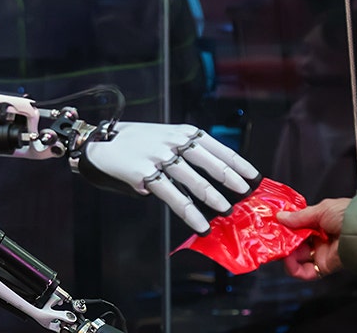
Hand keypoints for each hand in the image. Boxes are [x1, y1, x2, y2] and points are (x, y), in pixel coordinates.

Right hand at [80, 122, 259, 232]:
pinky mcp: (146, 174)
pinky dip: (190, 212)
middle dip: (231, 180)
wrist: (102, 144)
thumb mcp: (166, 136)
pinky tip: (200, 223)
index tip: (254, 175)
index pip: (218, 148)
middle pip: (210, 162)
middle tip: (246, 193)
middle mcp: (174, 141)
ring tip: (227, 210)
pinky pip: (173, 196)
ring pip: (194, 180)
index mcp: (183, 132)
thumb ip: (189, 150)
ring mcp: (160, 157)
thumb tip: (215, 174)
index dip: (238, 162)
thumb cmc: (138, 142)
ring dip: (213, 197)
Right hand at [277, 197, 349, 279]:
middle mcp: (319, 237)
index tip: (274, 225)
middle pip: (294, 242)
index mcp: (320, 221)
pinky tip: (289, 261)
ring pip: (296, 257)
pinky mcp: (323, 266)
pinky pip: (305, 271)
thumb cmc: (348, 215)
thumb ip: (299, 216)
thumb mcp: (320, 210)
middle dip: (283, 240)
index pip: (297, 226)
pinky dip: (294, 268)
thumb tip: (281, 217)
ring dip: (286, 254)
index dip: (285, 226)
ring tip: (281, 249)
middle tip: (274, 237)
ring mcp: (320, 252)